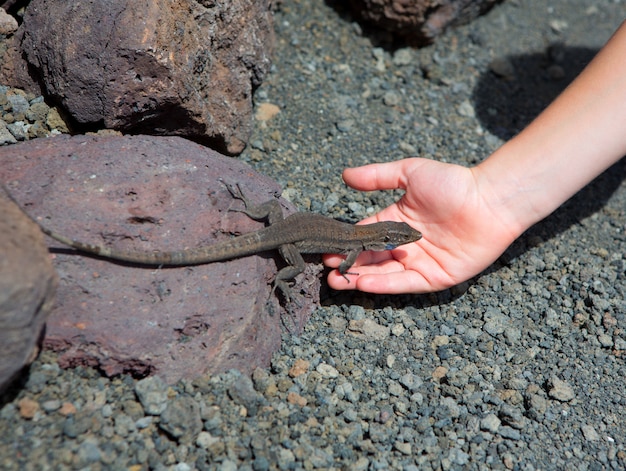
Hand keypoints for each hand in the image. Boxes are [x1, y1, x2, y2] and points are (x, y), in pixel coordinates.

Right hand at [324, 158, 522, 293]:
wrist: (490, 199)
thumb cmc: (453, 183)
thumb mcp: (409, 173)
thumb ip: (377, 177)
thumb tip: (344, 175)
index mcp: (395, 221)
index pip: (364, 236)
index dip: (346, 243)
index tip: (326, 248)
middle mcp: (404, 245)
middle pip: (370, 259)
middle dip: (348, 265)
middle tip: (327, 269)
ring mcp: (419, 262)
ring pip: (384, 274)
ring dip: (360, 278)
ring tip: (337, 281)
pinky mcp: (435, 277)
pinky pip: (405, 283)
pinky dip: (385, 284)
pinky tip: (364, 282)